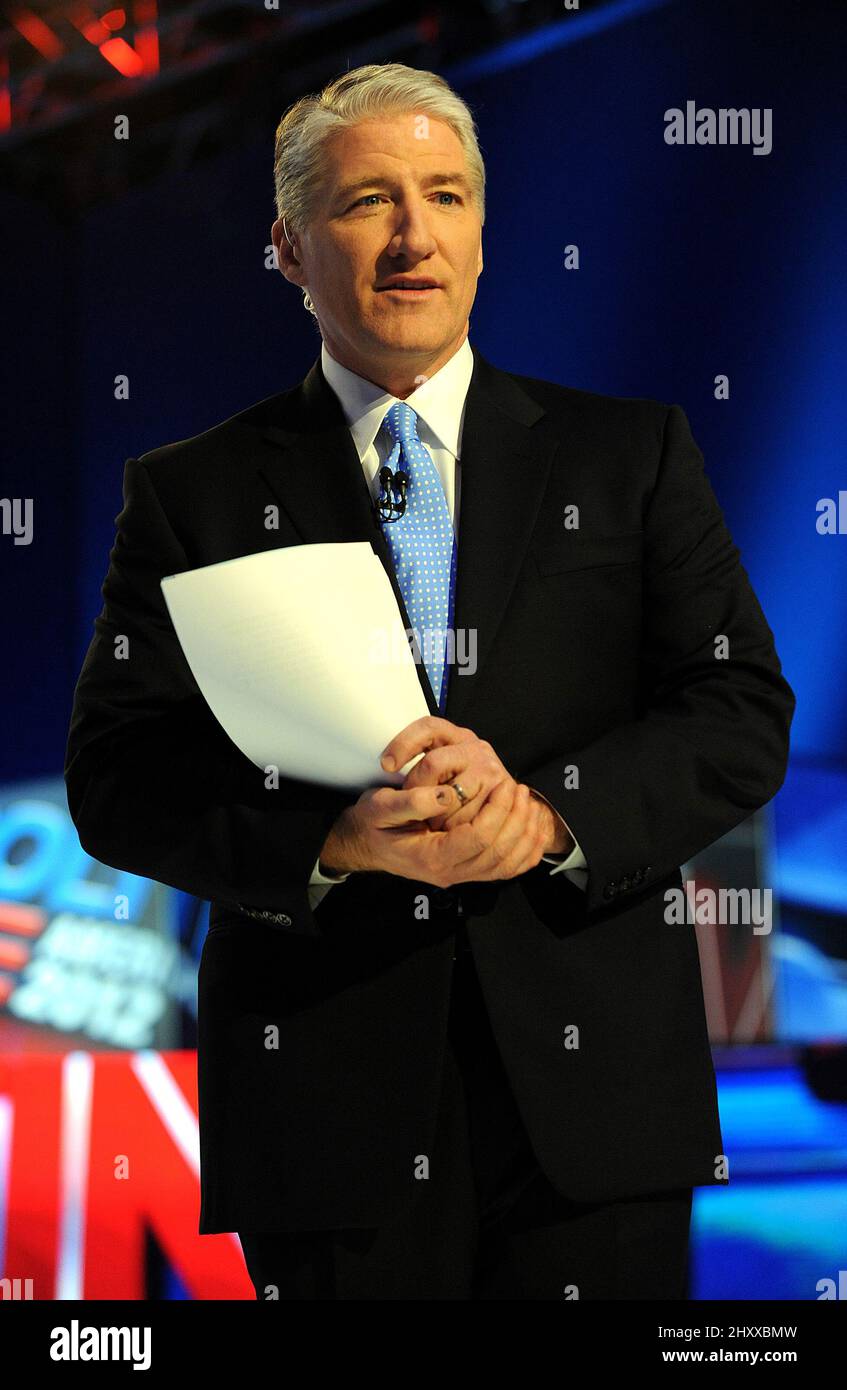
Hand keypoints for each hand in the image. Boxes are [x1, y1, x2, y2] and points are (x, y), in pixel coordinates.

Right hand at [380, 717, 573, 854]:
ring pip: (505, 865)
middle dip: (516, 820)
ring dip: (524, 835)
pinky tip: (531, 831)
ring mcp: (458, 875)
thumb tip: (446, 795)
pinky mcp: (464, 871)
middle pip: (498, 854)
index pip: (478, 838)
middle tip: (521, 789)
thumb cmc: (370, 823)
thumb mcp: (379, 807)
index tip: (504, 785)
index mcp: (431, 856)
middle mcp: (448, 872)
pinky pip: (503, 870)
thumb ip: (411, 802)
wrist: (362, 845)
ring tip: (528, 804)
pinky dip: (524, 853)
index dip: (497, 811)